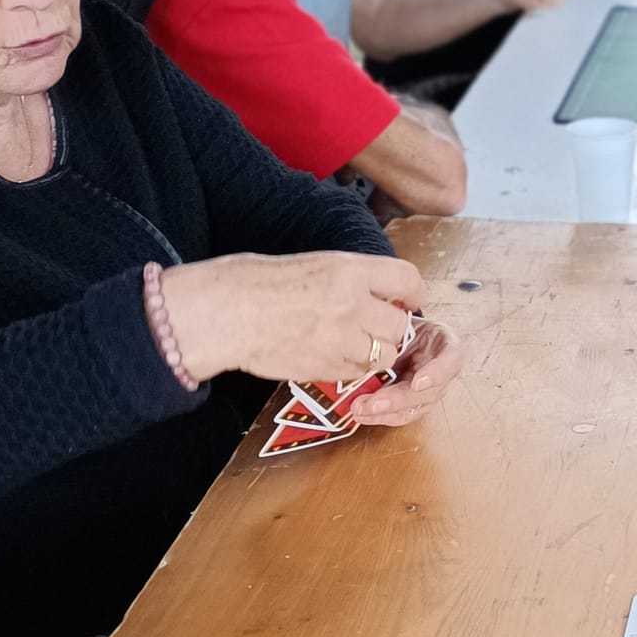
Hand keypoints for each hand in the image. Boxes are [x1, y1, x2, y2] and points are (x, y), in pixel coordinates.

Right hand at [162, 252, 427, 392]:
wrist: (223, 312)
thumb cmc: (255, 281)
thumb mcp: (311, 263)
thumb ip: (347, 277)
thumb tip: (372, 289)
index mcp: (348, 270)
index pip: (407, 280)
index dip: (412, 293)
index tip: (407, 300)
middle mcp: (351, 305)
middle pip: (400, 327)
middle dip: (392, 330)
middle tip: (375, 327)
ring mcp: (339, 340)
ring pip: (383, 356)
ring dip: (373, 353)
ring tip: (349, 343)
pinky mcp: (324, 368)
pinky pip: (356, 373)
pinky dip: (350, 369)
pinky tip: (328, 355)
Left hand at [354, 318, 461, 426]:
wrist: (406, 336)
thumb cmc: (408, 326)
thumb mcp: (406, 320)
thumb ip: (397, 326)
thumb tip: (375, 329)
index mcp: (448, 347)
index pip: (450, 361)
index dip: (435, 375)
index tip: (417, 383)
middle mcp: (443, 374)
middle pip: (427, 393)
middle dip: (398, 400)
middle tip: (374, 403)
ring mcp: (430, 393)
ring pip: (412, 409)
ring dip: (386, 413)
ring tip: (361, 410)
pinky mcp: (414, 405)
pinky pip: (400, 415)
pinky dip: (380, 416)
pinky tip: (363, 415)